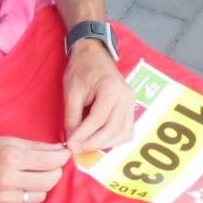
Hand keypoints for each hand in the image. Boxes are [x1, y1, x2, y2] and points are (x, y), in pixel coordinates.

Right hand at [0, 133, 71, 202]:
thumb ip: (35, 147)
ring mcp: (3, 197)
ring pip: (40, 195)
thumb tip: (59, 150)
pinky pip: (24, 202)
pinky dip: (27, 193)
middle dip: (56, 171)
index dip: (62, 157)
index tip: (65, 154)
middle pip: (49, 181)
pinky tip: (19, 184)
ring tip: (35, 174)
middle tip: (53, 165)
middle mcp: (8, 179)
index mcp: (11, 157)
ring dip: (43, 184)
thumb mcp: (6, 140)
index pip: (49, 161)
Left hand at [63, 38, 135, 152]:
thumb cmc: (81, 69)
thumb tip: (73, 140)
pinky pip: (127, 130)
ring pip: (122, 133)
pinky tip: (100, 141)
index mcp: (111, 89)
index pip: (98, 119)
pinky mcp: (131, 107)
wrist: (94, 53)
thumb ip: (72, 117)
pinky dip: (115, 140)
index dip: (84, 135)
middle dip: (93, 143)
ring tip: (85, 146)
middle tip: (76, 149)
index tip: (70, 145)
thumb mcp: (71, 92)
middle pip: (112, 129)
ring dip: (104, 144)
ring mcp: (131, 102)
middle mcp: (126, 97)